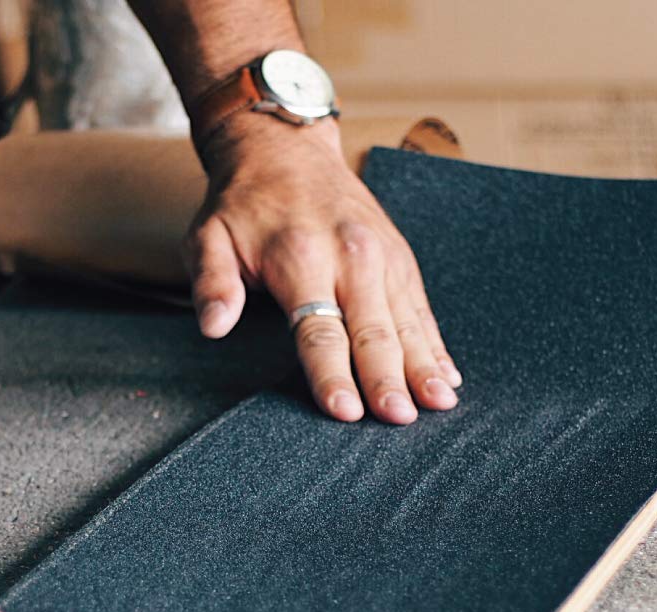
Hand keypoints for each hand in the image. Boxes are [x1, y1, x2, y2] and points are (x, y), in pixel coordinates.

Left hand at [186, 113, 461, 423]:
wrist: (284, 147)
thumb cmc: (242, 205)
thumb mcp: (208, 237)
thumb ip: (212, 283)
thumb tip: (214, 326)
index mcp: (300, 258)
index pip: (318, 331)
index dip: (332, 374)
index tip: (345, 412)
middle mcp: (350, 256)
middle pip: (372, 330)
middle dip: (387, 379)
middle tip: (400, 419)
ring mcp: (382, 256)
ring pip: (406, 320)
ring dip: (424, 365)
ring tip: (440, 403)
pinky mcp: (400, 257)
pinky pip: (421, 307)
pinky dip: (435, 343)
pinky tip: (448, 375)